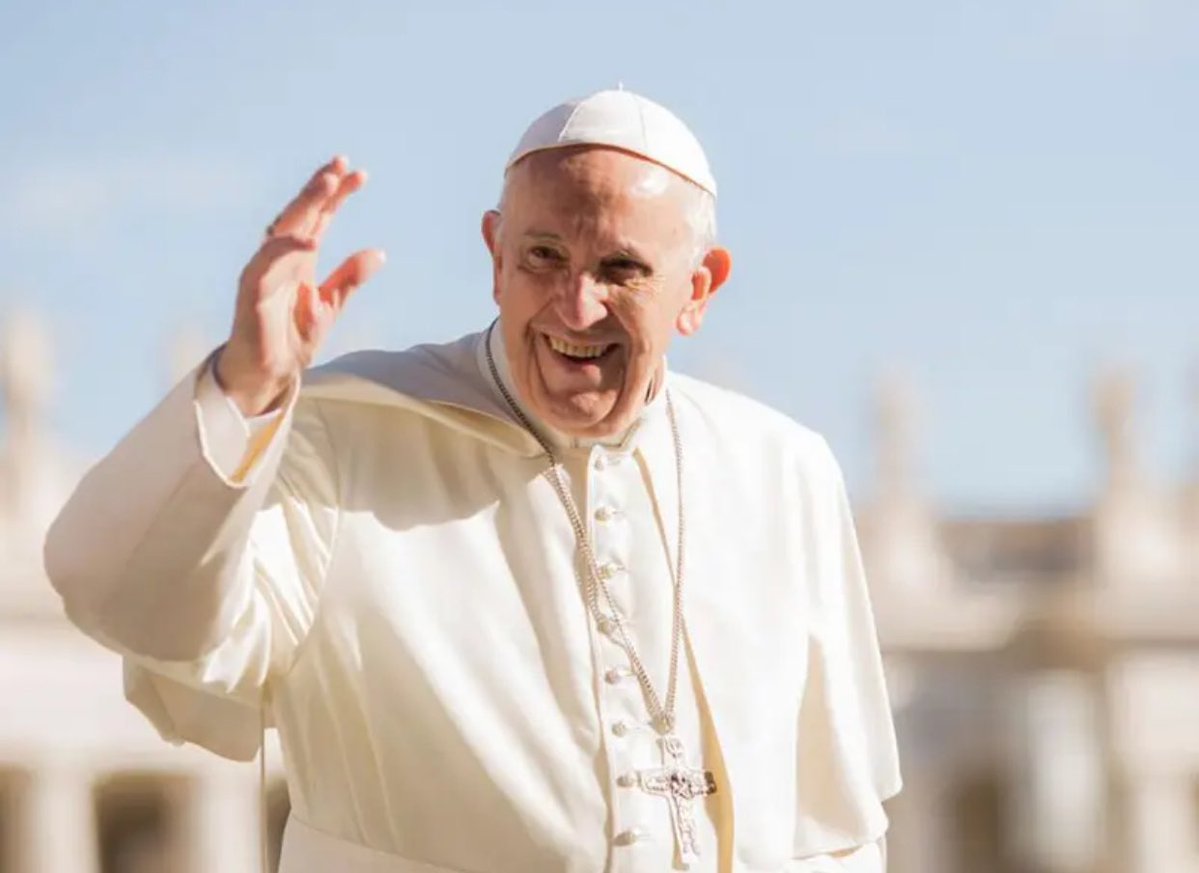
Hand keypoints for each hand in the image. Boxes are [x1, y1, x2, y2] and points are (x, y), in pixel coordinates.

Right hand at [216, 155, 385, 415]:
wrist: (269, 373)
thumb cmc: (292, 337)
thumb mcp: (330, 306)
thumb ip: (350, 278)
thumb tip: (379, 253)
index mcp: (300, 258)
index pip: (320, 217)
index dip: (337, 195)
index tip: (359, 174)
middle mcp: (280, 258)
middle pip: (301, 214)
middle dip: (320, 188)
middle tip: (340, 165)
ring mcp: (264, 271)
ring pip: (283, 229)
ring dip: (304, 206)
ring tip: (326, 185)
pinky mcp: (253, 291)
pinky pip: (267, 265)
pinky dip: (286, 249)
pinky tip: (309, 238)